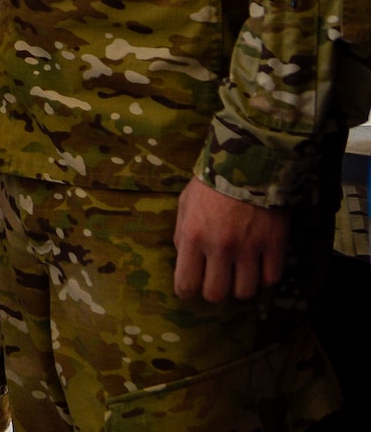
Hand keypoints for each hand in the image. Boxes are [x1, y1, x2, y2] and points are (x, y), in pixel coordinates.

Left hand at [172, 177, 289, 301]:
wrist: (249, 164)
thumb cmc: (211, 184)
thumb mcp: (185, 204)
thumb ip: (182, 234)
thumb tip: (184, 261)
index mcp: (194, 236)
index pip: (186, 283)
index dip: (186, 291)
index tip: (189, 290)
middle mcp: (220, 247)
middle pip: (216, 294)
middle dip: (213, 290)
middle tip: (215, 280)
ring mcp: (250, 249)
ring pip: (244, 291)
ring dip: (239, 286)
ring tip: (238, 273)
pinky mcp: (274, 246)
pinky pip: (270, 279)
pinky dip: (263, 277)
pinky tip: (258, 266)